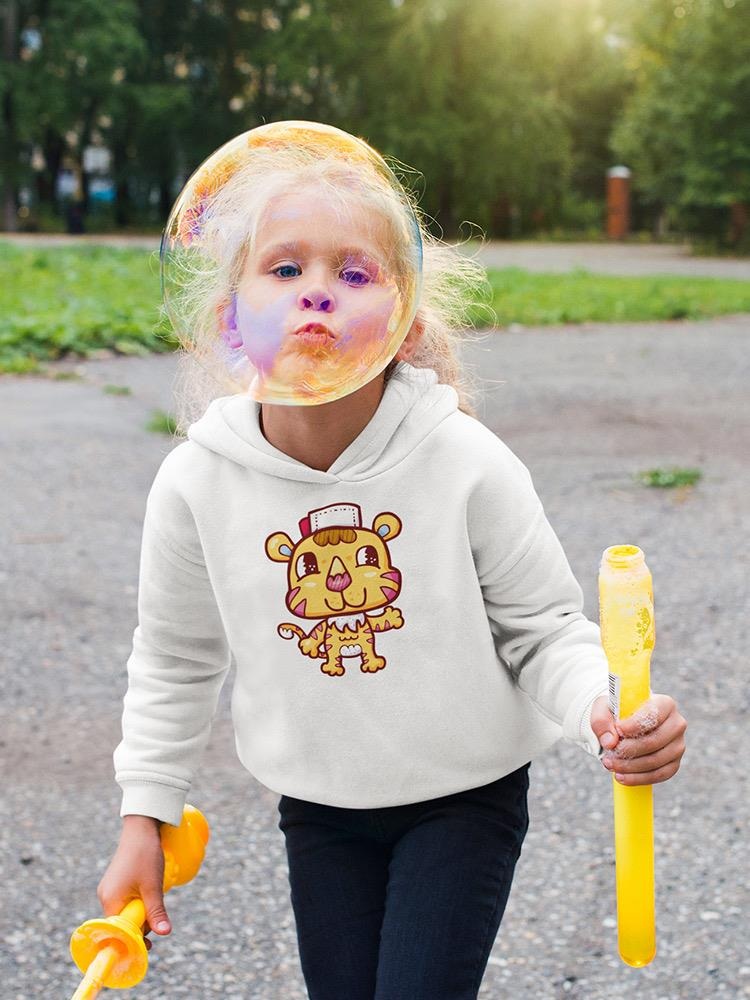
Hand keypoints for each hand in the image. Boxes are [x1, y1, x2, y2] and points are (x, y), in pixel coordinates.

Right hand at [97, 816, 171, 952]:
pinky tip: (148, 889)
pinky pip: (127, 900)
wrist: (141, 828)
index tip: (149, 945)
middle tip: (158, 917)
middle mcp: (106, 897)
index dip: (134, 939)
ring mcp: (110, 889)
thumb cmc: (145, 855)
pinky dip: (139, 901)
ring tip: (154, 895)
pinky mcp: (116, 883)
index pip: (119, 931)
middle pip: (123, 922)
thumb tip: (165, 933)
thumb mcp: (153, 886)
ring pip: (127, 911)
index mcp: (110, 901)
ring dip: (142, 910)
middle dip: (141, 923)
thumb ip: (156, 911)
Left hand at [590, 693, 686, 785]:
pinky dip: (639, 778)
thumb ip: (602, 721)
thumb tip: (610, 742)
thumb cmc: (617, 713)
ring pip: (656, 760)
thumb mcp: (603, 708)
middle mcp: (676, 724)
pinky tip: (621, 777)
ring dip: (630, 766)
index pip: (654, 714)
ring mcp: (678, 745)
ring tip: (610, 765)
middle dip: (629, 750)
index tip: (618, 730)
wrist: (626, 724)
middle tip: (608, 755)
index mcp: (664, 704)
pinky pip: (660, 775)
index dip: (635, 724)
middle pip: (655, 741)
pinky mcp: (674, 763)